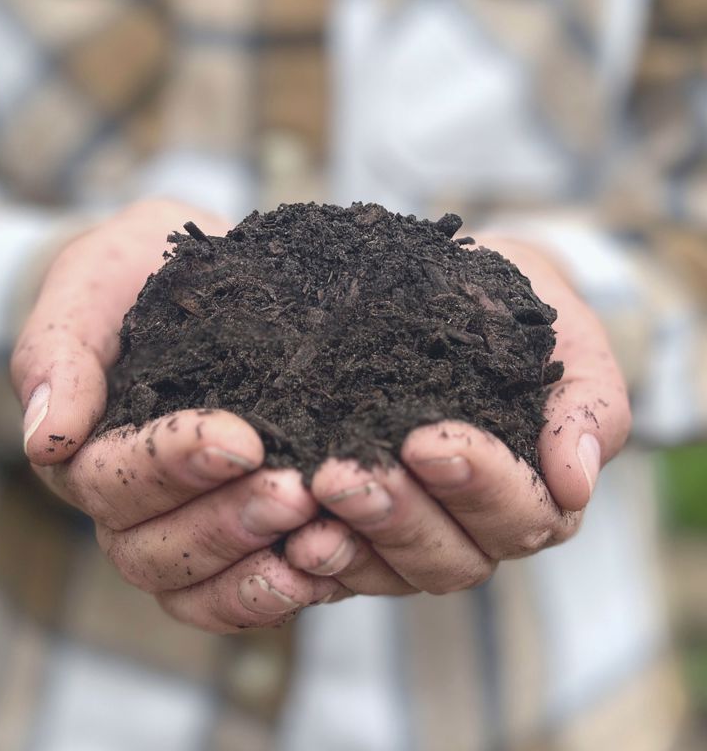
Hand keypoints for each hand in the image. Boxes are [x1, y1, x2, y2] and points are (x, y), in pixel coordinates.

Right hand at [12, 200, 341, 632]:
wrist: (197, 282)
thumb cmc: (136, 277)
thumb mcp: (92, 286)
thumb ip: (60, 353)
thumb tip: (45, 438)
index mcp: (86, 451)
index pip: (110, 480)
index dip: (171, 467)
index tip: (241, 440)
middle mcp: (128, 505)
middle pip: (151, 551)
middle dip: (223, 525)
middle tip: (294, 493)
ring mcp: (180, 527)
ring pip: (194, 586)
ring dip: (255, 570)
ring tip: (321, 536)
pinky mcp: (235, 537)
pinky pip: (240, 594)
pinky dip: (279, 591)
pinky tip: (329, 568)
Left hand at [285, 236, 631, 596]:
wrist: (464, 300)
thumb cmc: (524, 320)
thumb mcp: (569, 346)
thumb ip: (588, 408)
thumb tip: (578, 480)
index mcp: (536, 495)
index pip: (519, 513)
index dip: (477, 485)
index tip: (428, 441)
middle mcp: (477, 530)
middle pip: (450, 556)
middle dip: (397, 517)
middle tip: (341, 477)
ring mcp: (418, 537)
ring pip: (392, 569)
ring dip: (348, 541)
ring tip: (302, 502)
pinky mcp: (365, 534)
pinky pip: (342, 565)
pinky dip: (314, 558)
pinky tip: (280, 535)